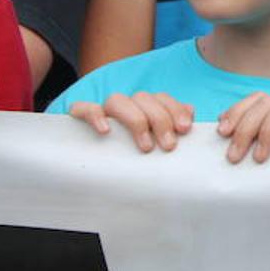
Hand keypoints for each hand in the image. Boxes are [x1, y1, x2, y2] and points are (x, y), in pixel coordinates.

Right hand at [69, 92, 193, 151]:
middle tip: (169, 146)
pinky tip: (105, 131)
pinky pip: (83, 108)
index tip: (185, 129)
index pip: (162, 98)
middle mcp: (125, 106)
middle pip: (143, 98)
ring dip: (135, 120)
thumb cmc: (135, 155)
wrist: (95, 171)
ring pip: (117, 100)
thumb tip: (190, 111)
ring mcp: (103, 112)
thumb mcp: (158, 142)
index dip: (175, 110)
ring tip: (146, 147)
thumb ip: (174, 125)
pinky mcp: (78, 120)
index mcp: (145, 107)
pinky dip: (94, 115)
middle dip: (160, 119)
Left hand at [217, 92, 269, 163]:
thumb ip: (250, 147)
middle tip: (235, 157)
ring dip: (269, 129)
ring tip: (261, 157)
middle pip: (265, 103)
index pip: (255, 100)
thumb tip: (223, 142)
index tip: (222, 132)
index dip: (237, 111)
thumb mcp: (268, 157)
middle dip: (245, 129)